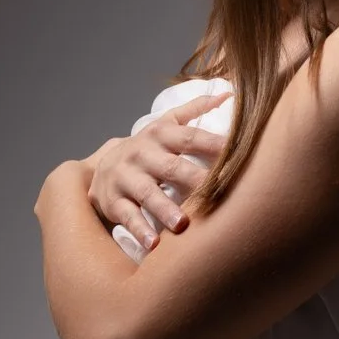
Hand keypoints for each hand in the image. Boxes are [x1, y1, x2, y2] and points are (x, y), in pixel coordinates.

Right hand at [85, 88, 231, 251]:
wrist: (101, 169)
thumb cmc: (146, 150)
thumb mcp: (164, 126)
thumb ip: (194, 111)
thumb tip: (228, 93)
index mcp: (159, 134)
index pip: (190, 137)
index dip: (213, 145)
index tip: (237, 154)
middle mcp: (141, 153)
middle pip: (171, 166)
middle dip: (194, 179)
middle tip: (217, 193)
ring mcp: (125, 178)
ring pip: (147, 193)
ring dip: (165, 208)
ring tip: (182, 224)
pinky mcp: (113, 202)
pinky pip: (127, 217)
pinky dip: (140, 230)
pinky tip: (154, 244)